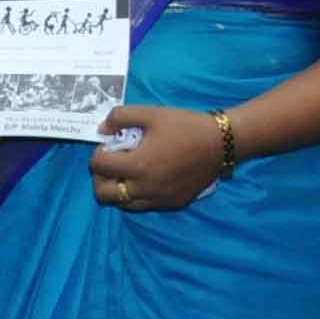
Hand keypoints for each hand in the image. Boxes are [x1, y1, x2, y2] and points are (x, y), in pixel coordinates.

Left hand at [88, 105, 224, 211]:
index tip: (109, 145)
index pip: (99, 167)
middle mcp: (146, 187)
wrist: (222, 143)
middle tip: (111, 163)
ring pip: (123, 204)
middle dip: (100, 177)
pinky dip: (135, 195)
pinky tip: (144, 178)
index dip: (98, 154)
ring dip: (116, 189)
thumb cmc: (185, 126)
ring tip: (127, 171)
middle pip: (104, 194)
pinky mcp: (173, 203)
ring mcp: (160, 199)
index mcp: (139, 165)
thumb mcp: (150, 113)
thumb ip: (119, 117)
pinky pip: (143, 205)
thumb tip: (102, 130)